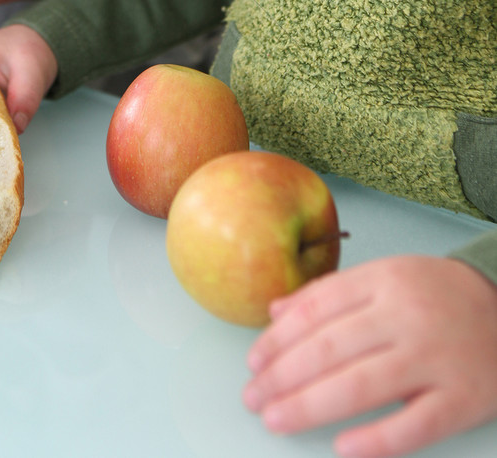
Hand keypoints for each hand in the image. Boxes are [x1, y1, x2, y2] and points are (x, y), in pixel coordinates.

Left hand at [243, 253, 496, 456]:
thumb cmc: (437, 295)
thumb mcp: (386, 276)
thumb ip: (331, 294)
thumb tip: (275, 313)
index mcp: (384, 281)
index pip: (317, 309)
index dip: (279, 339)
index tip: (253, 362)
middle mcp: (406, 316)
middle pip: (331, 349)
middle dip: (283, 376)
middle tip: (254, 397)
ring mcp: (435, 359)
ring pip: (361, 386)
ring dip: (310, 406)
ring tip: (276, 419)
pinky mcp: (463, 399)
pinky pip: (414, 425)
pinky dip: (376, 440)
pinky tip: (342, 448)